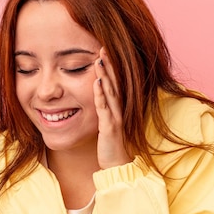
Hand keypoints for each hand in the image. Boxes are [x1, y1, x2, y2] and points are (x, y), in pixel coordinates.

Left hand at [93, 48, 132, 168]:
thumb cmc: (110, 145)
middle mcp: (118, 110)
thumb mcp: (106, 124)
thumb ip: (103, 111)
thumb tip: (96, 98)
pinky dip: (100, 94)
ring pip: (110, 92)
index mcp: (116, 108)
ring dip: (105, 75)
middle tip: (103, 48)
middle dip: (108, 65)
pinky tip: (97, 82)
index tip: (103, 52)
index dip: (109, 68)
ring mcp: (115, 117)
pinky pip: (104, 107)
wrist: (117, 165)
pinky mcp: (110, 126)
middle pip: (114, 83)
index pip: (113, 84)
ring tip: (99, 60)